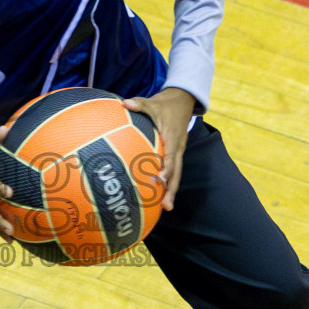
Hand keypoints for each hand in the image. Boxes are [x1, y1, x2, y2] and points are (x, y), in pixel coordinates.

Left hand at [123, 87, 195, 211]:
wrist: (182, 101)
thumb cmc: (165, 104)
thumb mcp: (152, 102)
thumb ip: (139, 104)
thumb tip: (125, 103)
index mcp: (173, 137)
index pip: (170, 156)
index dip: (166, 168)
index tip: (160, 180)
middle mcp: (177, 147)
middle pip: (176, 171)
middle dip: (172, 189)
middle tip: (166, 205)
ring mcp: (178, 151)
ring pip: (177, 173)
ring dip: (172, 190)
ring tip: (166, 207)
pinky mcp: (175, 153)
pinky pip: (173, 170)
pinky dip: (169, 183)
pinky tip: (161, 196)